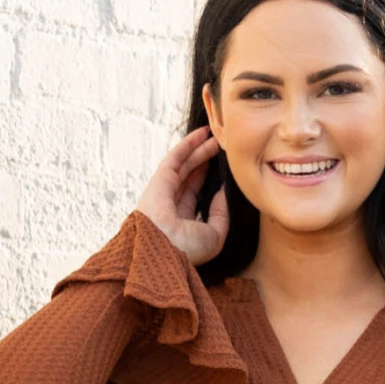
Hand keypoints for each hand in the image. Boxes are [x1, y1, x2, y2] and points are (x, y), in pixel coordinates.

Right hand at [135, 125, 229, 267]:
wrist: (164, 248)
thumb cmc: (188, 249)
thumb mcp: (214, 236)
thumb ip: (221, 214)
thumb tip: (224, 191)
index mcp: (181, 220)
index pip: (194, 193)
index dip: (208, 178)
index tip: (223, 168)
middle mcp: (171, 204)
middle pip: (190, 175)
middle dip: (204, 160)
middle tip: (221, 147)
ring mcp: (164, 190)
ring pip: (184, 164)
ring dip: (199, 149)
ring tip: (216, 136)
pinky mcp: (160, 179)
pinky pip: (176, 157)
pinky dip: (188, 144)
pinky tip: (202, 134)